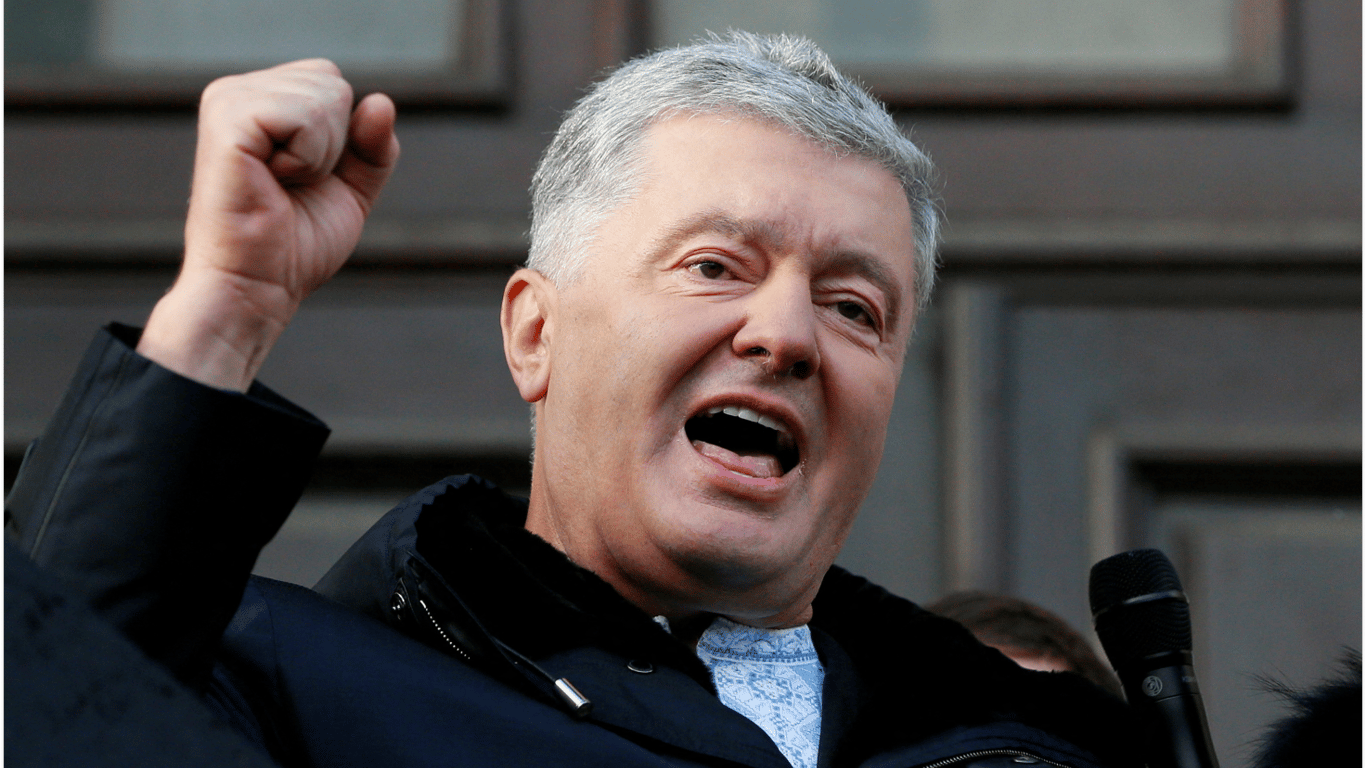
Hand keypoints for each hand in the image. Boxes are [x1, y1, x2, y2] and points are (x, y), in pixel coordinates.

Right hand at [138, 59, 399, 390]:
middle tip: (290, 185)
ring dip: (320, 156)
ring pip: (326, 96)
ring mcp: (226, 100)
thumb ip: (373, 145)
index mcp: (257, 100)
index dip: (341, 139)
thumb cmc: (295, 245)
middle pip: (333, 83)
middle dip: (335, 144)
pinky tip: (272, 182)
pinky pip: (306, 116)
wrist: (259, 288)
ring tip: (278, 186)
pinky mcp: (227, 119)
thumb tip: (381, 101)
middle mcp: (236, 91)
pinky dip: (308, 159)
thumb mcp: (351, 188)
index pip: (332, 82)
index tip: (302, 179)